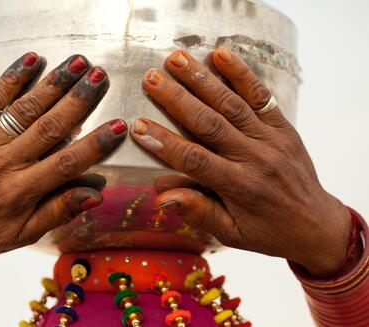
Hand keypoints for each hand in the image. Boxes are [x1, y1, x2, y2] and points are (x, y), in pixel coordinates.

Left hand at [0, 53, 126, 284]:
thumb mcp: (27, 232)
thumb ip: (61, 210)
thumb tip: (97, 194)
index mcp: (20, 193)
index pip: (66, 164)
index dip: (95, 144)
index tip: (119, 125)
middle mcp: (2, 166)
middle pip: (47, 128)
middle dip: (77, 100)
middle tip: (99, 77)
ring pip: (22, 110)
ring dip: (51, 84)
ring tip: (76, 63)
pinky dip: (11, 79)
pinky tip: (31, 60)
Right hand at [131, 48, 350, 275]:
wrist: (315, 224)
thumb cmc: (268, 232)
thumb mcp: (232, 234)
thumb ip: (199, 212)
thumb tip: (162, 197)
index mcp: (240, 188)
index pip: (195, 160)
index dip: (164, 142)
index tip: (139, 125)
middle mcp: (256, 158)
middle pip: (210, 124)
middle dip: (177, 99)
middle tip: (151, 79)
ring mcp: (272, 139)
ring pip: (232, 104)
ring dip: (202, 79)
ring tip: (177, 60)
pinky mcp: (284, 127)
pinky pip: (261, 97)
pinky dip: (241, 74)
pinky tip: (221, 55)